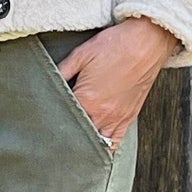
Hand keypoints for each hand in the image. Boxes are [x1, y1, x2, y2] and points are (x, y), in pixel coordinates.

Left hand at [54, 16, 177, 146]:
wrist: (147, 42)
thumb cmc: (116, 45)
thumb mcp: (81, 54)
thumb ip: (62, 71)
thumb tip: (48, 82)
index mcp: (87, 99)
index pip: (63, 121)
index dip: (52, 123)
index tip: (43, 125)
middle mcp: (103, 114)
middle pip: (79, 136)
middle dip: (67, 137)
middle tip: (54, 139)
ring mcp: (118, 118)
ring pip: (97, 144)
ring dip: (85, 145)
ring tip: (73, 147)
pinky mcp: (129, 117)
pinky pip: (116, 142)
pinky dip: (106, 148)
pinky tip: (96, 149)